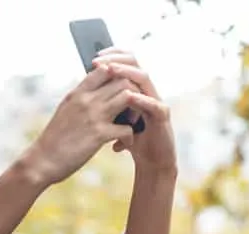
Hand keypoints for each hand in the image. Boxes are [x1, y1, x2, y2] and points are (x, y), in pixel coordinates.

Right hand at [20, 65, 140, 185]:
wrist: (41, 161)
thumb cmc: (53, 139)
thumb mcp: (65, 110)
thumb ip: (80, 98)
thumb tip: (94, 91)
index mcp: (78, 93)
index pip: (105, 68)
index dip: (118, 77)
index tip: (120, 92)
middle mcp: (86, 100)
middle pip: (122, 79)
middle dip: (133, 93)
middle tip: (131, 109)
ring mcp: (94, 116)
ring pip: (129, 96)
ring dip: (136, 110)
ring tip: (130, 123)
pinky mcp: (99, 135)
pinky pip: (127, 128)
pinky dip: (129, 137)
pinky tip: (123, 144)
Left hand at [92, 49, 176, 173]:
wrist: (152, 161)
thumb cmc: (133, 139)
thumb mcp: (114, 119)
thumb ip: (106, 104)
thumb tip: (86, 90)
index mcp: (135, 89)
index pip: (126, 63)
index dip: (112, 56)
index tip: (93, 57)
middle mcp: (147, 90)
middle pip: (135, 64)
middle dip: (116, 60)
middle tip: (97, 60)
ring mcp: (156, 101)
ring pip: (144, 79)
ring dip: (126, 73)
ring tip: (111, 70)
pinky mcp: (162, 116)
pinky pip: (153, 104)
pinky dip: (141, 99)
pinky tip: (129, 96)